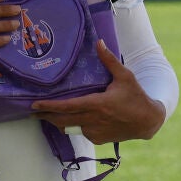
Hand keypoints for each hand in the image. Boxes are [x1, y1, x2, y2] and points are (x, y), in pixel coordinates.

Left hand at [32, 40, 166, 143]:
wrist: (149, 121)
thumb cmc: (136, 97)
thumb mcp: (125, 76)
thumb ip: (109, 60)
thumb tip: (99, 42)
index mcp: (98, 104)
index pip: (67, 106)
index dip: (49, 106)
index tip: (34, 104)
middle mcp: (94, 120)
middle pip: (62, 120)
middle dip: (45, 116)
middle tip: (32, 111)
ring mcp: (95, 131)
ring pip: (69, 128)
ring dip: (56, 122)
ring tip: (44, 115)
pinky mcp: (98, 139)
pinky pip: (80, 132)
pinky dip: (73, 127)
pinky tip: (67, 120)